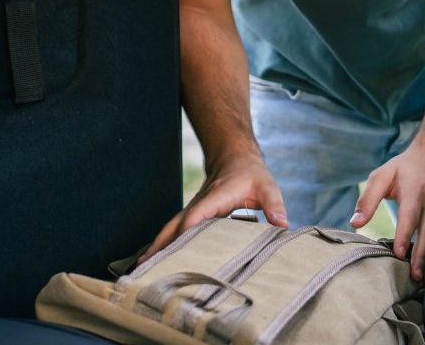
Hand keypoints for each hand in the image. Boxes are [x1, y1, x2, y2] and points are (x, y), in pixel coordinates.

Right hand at [141, 151, 287, 261]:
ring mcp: (193, 210)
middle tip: (145, 264)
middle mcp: (199, 204)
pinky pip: (175, 230)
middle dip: (160, 243)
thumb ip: (274, 204)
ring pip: (170, 228)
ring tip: (142, 266)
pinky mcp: (193, 215)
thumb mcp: (267, 186)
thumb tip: (282, 224)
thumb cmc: (252, 174)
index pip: (197, 215)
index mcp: (215, 198)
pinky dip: (164, 242)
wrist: (236, 158)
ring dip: (157, 245)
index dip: (186, 231)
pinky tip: (155, 257)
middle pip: (175, 224)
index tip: (176, 249)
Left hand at [350, 141, 424, 282]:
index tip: (399, 253)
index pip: (409, 216)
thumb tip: (356, 222)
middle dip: (422, 255)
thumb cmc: (406, 168)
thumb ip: (368, 199)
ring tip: (424, 277)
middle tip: (415, 275)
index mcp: (414, 192)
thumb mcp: (382, 176)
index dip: (405, 235)